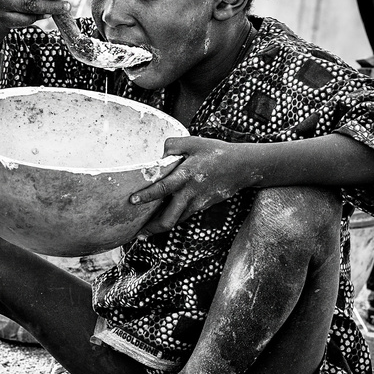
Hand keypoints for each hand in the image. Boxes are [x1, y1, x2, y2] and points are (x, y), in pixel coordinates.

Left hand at [130, 137, 247, 236]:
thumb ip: (172, 146)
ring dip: (158, 228)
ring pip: (174, 222)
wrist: (241, 167)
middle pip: (168, 219)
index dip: (147, 195)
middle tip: (135, 232)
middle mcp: (190, 193)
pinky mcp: (200, 207)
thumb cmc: (216, 152)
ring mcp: (196, 203)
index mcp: (186, 175)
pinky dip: (170, 219)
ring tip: (143, 231)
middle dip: (151, 228)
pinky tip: (159, 219)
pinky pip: (182, 216)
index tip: (132, 201)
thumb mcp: (193, 142)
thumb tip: (157, 156)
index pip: (164, 188)